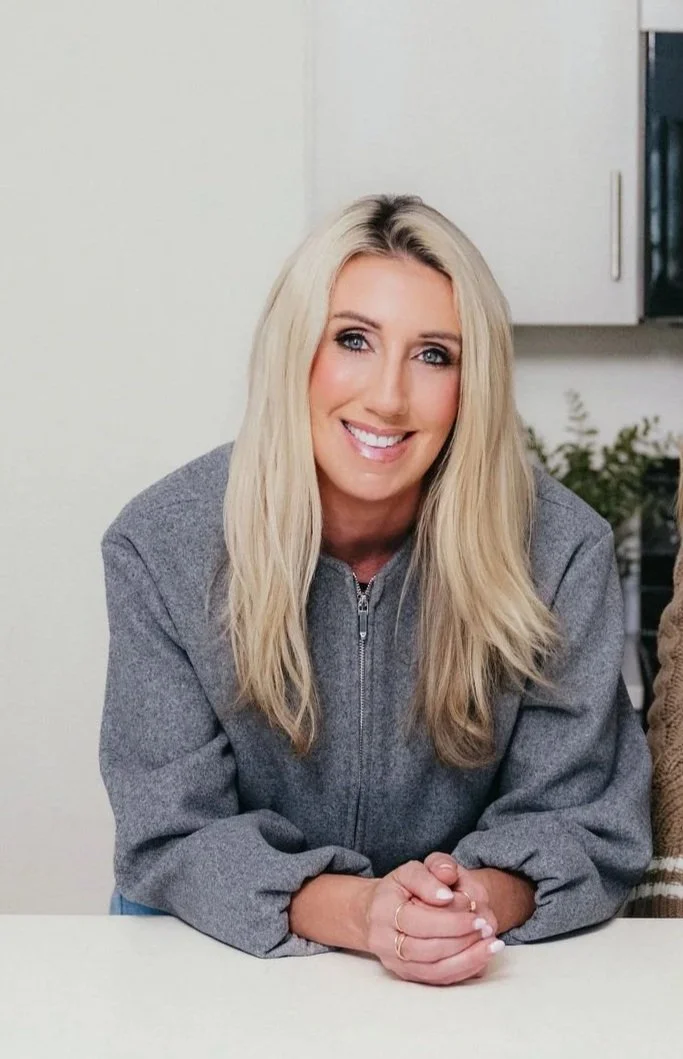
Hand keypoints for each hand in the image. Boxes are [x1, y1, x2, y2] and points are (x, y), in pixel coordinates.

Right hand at [360, 859, 503, 984]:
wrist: (378, 912)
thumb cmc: (401, 888)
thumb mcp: (414, 868)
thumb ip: (434, 869)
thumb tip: (447, 895)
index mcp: (383, 909)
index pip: (417, 921)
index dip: (449, 921)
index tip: (476, 915)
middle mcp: (383, 940)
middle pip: (425, 949)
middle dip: (461, 940)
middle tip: (487, 929)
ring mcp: (394, 962)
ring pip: (432, 970)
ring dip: (466, 959)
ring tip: (492, 946)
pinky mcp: (406, 975)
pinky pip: (436, 979)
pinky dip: (462, 970)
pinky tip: (482, 958)